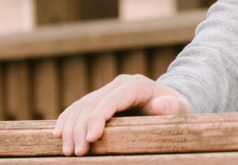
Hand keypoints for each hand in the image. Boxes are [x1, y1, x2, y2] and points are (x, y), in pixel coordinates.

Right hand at [53, 74, 191, 155]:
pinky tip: (57, 135)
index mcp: (137, 85)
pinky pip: (77, 108)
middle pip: (92, 103)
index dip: (98, 117)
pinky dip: (66, 120)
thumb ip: (173, 107)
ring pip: (81, 106)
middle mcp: (120, 85)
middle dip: (81, 128)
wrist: (170, 105)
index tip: (91, 139)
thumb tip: (160, 104)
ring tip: (67, 151)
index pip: (112, 99)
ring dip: (70, 127)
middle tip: (77, 153)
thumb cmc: (176, 110)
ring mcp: (107, 91)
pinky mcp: (99, 99)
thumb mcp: (180, 109)